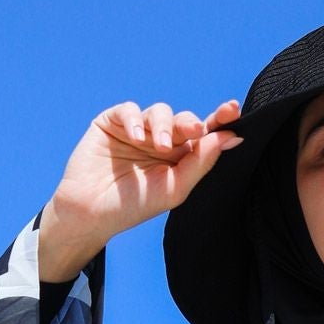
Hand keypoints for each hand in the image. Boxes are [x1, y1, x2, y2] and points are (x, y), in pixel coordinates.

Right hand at [38, 98, 244, 280]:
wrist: (91, 212)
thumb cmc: (134, 205)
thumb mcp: (174, 188)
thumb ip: (201, 162)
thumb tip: (231, 137)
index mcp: (181, 157)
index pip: (205, 135)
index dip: (219, 120)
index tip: (232, 110)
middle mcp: (162, 140)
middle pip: (184, 120)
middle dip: (191, 123)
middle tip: (194, 131)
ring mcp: (137, 130)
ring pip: (160, 111)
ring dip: (164, 125)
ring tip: (159, 146)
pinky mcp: (112, 123)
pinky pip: (129, 110)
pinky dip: (135, 120)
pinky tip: (137, 136)